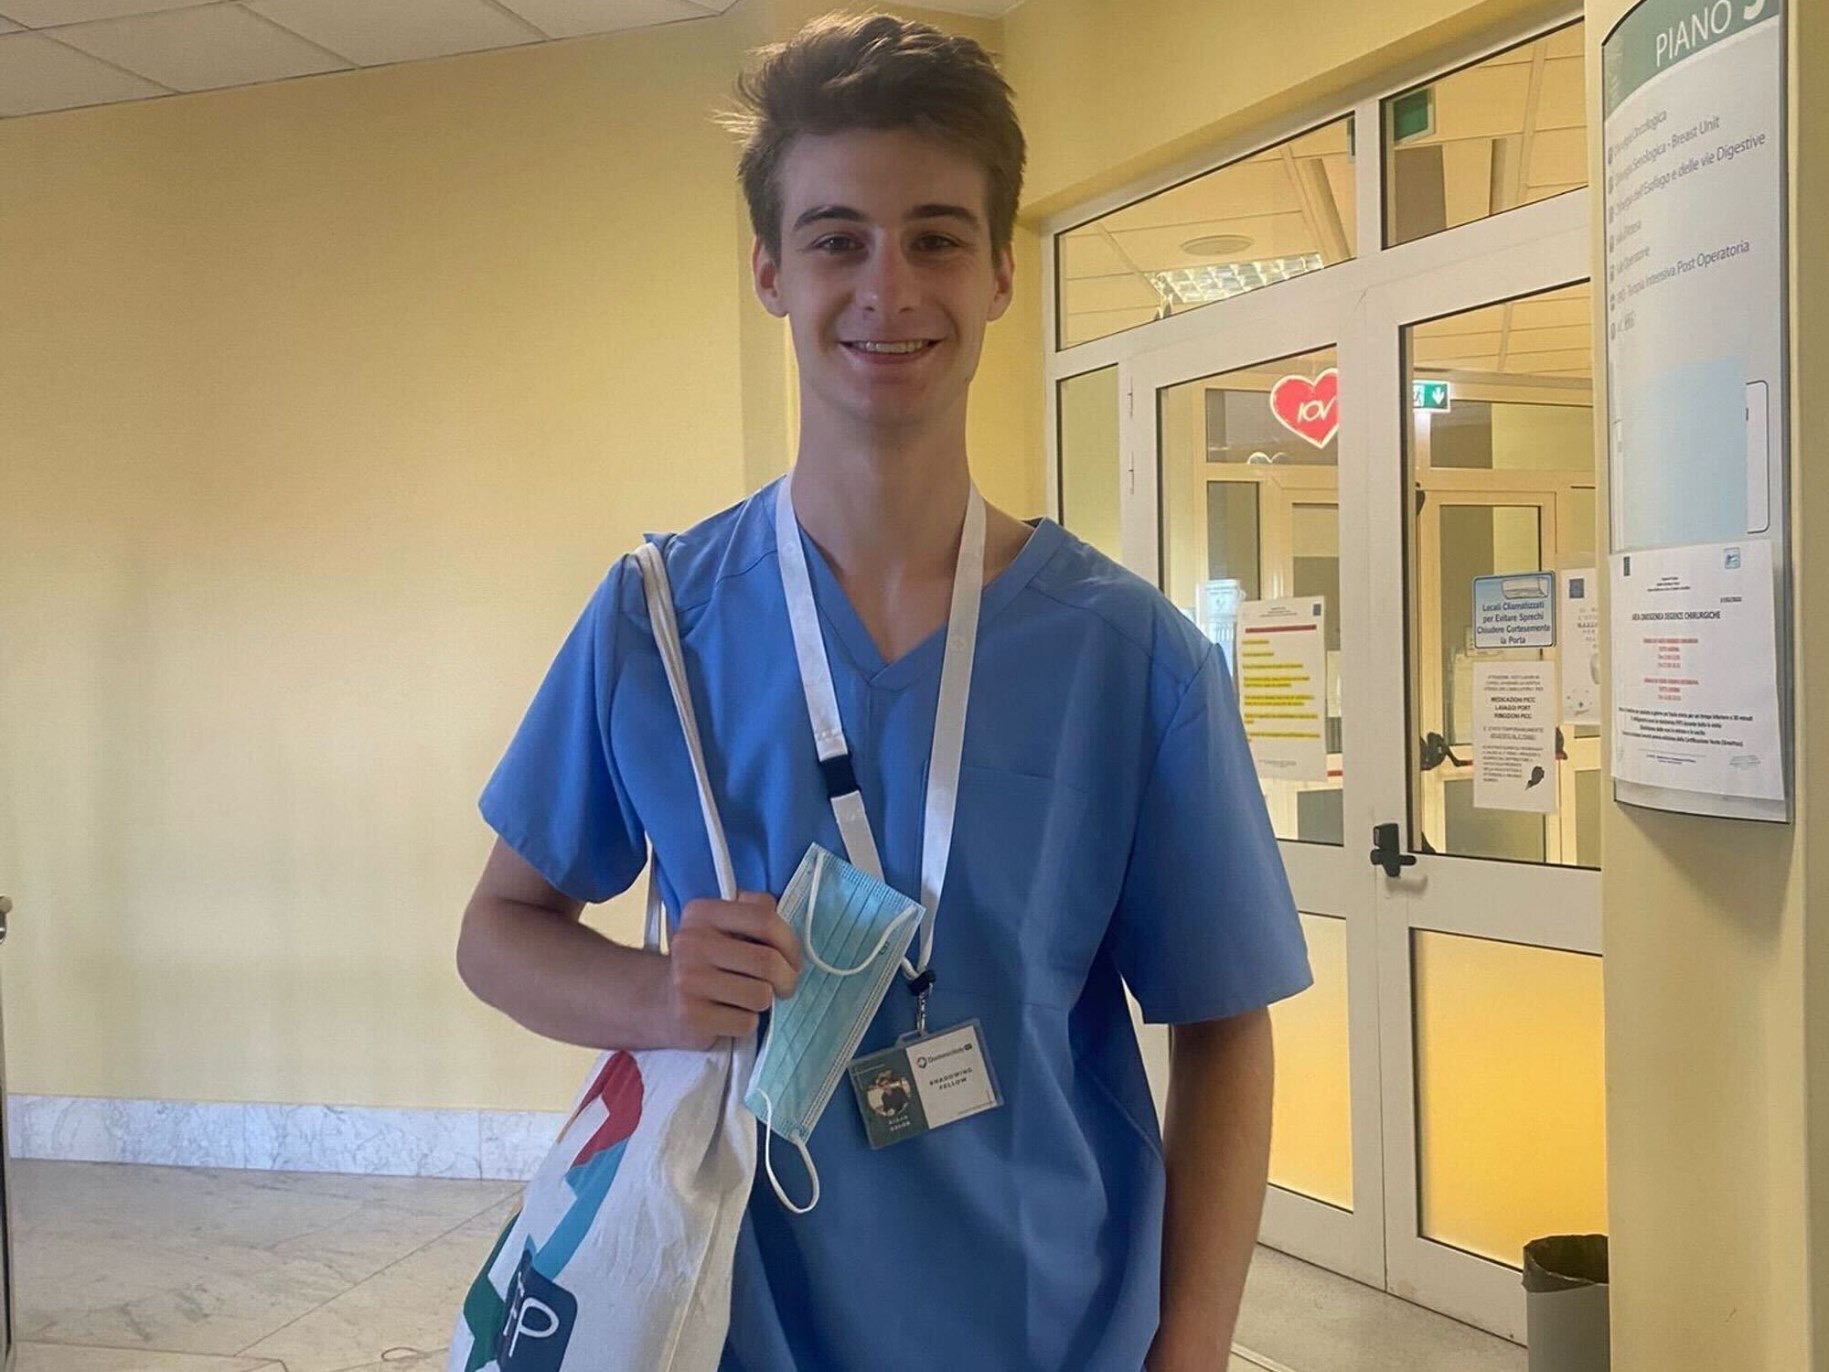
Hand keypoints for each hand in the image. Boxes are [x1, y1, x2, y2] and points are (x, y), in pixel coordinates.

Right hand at [663, 892, 801, 1048]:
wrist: (662, 999)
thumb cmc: (708, 961)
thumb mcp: (725, 925)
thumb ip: (755, 911)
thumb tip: (784, 918)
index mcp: (702, 913)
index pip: (764, 919)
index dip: (790, 942)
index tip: (793, 959)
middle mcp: (691, 942)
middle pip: (768, 961)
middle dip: (788, 978)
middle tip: (785, 985)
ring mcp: (687, 980)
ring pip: (761, 995)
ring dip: (764, 1002)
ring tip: (751, 998)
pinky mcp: (690, 1016)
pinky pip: (745, 1023)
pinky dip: (747, 1023)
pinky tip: (732, 1014)